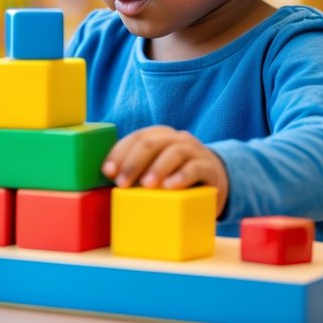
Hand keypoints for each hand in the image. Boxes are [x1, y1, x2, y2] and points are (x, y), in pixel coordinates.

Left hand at [102, 126, 228, 214]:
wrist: (215, 181)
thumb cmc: (174, 176)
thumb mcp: (155, 169)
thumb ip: (136, 169)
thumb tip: (108, 179)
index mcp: (160, 136)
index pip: (136, 138)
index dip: (119, 153)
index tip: (107, 172)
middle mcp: (177, 139)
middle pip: (152, 143)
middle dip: (133, 162)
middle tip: (121, 183)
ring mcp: (195, 151)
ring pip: (174, 152)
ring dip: (157, 168)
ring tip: (146, 185)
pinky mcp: (210, 168)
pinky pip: (195, 168)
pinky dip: (181, 177)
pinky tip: (170, 187)